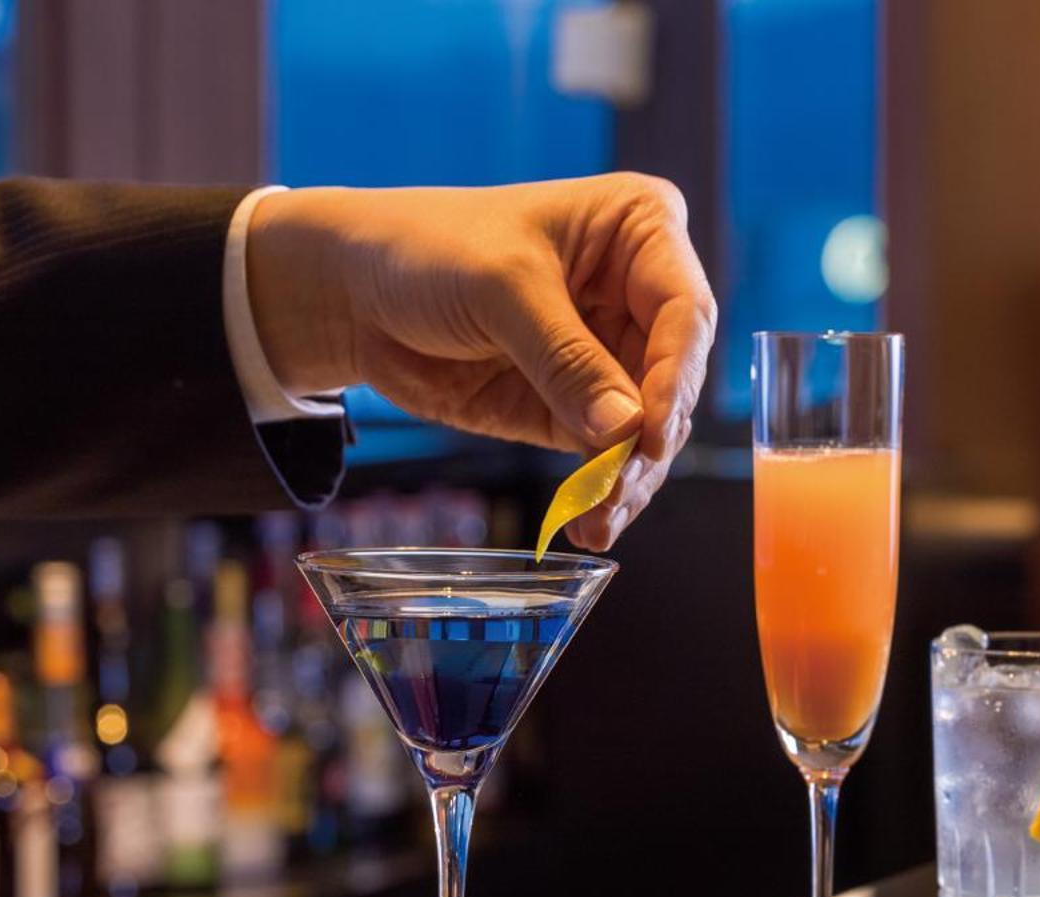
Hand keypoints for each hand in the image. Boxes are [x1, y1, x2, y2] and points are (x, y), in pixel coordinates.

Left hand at [248, 173, 717, 549]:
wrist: (354, 292)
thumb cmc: (428, 249)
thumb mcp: (500, 288)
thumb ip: (565, 359)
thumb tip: (627, 430)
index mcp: (640, 229)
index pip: (685, 309)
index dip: (675, 376)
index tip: (650, 434)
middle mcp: (640, 293)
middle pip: (675, 380)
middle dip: (650, 441)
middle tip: (616, 488)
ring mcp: (613, 355)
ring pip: (650, 431)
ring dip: (629, 481)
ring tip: (595, 522)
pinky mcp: (579, 408)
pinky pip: (609, 459)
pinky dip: (601, 495)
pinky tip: (587, 523)